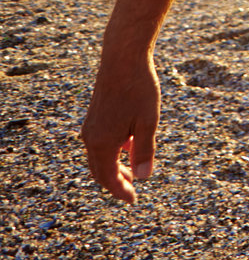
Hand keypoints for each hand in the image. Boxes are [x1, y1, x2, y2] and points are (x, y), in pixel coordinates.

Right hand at [81, 55, 160, 203]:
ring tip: (133, 174)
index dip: (121, 191)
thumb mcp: (148, 122)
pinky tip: (130, 148)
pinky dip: (113, 152)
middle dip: (116, 183)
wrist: (123, 59)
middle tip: (132, 192)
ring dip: (115, 168)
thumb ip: (145, 151)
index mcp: (102, 143)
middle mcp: (90, 138)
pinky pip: (100, 143)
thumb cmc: (138, 89)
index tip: (133, 201)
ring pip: (99, 157)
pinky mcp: (94, 117)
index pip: (109, 178)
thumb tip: (143, 177)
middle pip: (100, 171)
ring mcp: (90, 127)